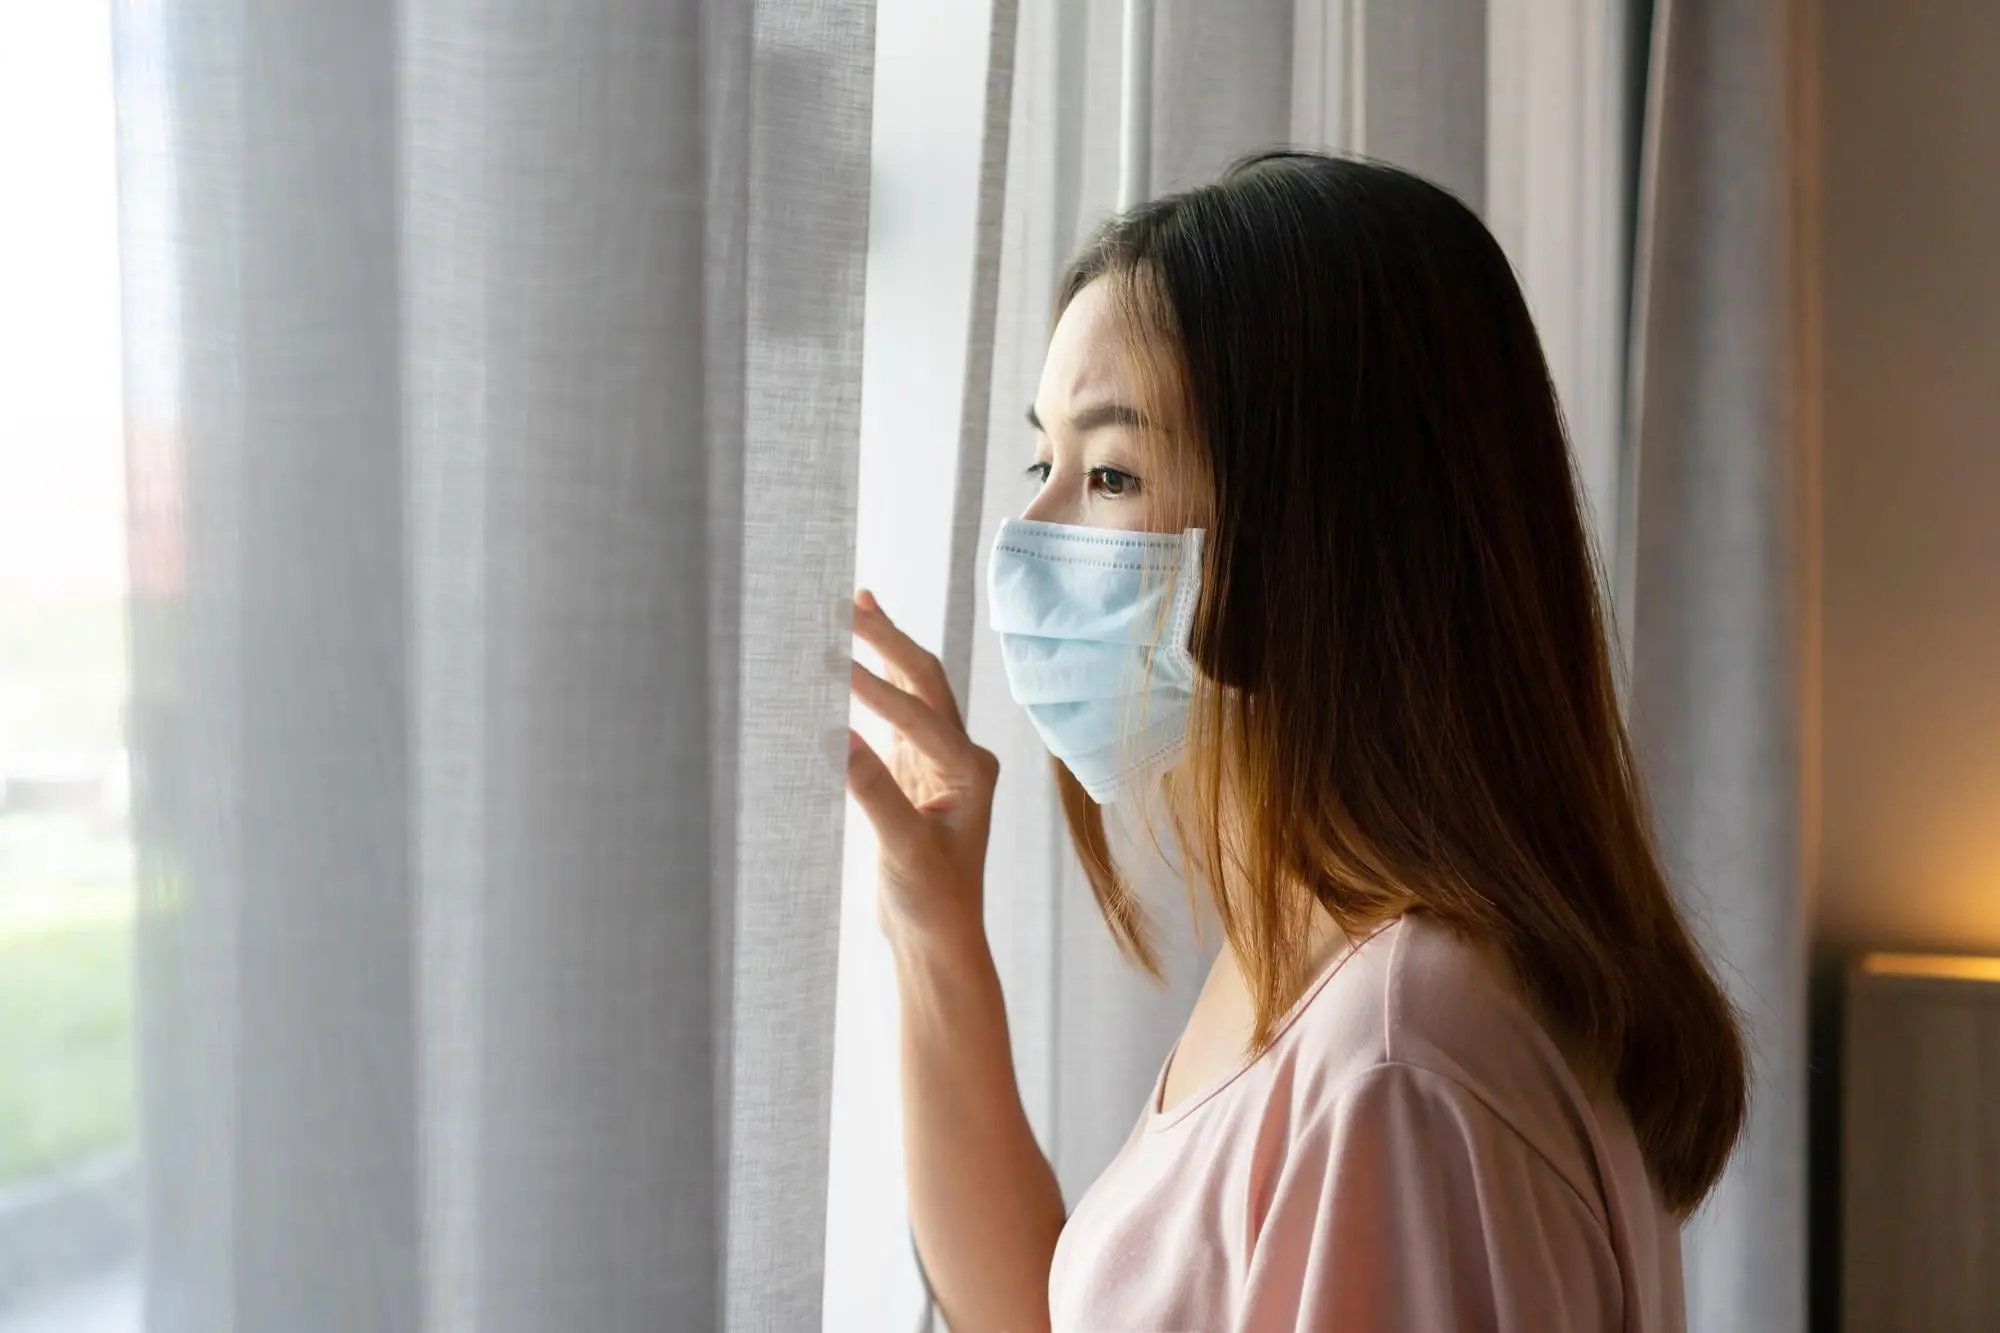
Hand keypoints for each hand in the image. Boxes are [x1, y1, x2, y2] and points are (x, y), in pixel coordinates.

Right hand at [846, 589, 998, 947]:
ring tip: (856, 608)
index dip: (873, 687)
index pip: (918, 713)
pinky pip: (895, 717)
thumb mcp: (904, 850)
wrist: (939, 941)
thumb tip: (837, 737)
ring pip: (913, 692)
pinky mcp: (916, 777)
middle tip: (848, 602)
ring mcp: (941, 764)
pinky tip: (855, 666)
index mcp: (971, 769)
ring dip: (884, 651)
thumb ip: (875, 792)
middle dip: (887, 640)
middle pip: (925, 681)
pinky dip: (874, 687)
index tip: (830, 662)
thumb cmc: (933, 903)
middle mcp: (963, 757)